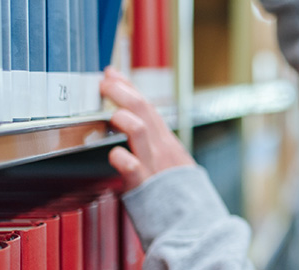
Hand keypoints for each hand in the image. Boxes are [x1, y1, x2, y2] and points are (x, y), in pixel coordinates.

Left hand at [100, 67, 196, 191]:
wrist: (194, 224)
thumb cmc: (178, 197)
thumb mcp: (172, 164)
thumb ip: (154, 147)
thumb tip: (135, 130)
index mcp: (167, 143)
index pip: (148, 107)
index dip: (129, 87)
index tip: (113, 74)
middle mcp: (162, 149)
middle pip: (144, 110)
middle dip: (123, 91)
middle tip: (105, 81)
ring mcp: (153, 165)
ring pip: (139, 130)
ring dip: (123, 116)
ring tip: (112, 113)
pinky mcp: (144, 185)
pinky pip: (130, 165)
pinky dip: (119, 156)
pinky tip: (114, 154)